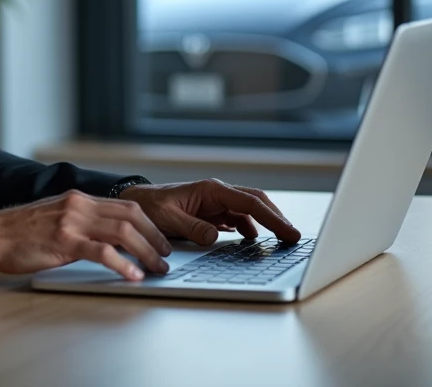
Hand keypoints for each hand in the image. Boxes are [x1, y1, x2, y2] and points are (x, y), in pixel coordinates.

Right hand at [0, 191, 172, 280]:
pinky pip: (102, 252)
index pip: (126, 207)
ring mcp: (72, 222)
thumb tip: (106, 238)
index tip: (160, 241)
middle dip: (155, 237)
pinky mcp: (64, 241)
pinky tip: (132, 275)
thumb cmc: (19, 232)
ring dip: (146, 252)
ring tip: (156, 268)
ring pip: (123, 232)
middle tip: (165, 256)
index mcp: (79, 199)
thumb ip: (79, 222)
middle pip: (131, 217)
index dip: (149, 224)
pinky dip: (123, 264)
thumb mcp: (55, 217)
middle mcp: (79, 205)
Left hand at [119, 179, 299, 245]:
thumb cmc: (150, 208)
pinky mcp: (213, 214)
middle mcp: (218, 193)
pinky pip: (238, 219)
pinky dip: (250, 229)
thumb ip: (192, 227)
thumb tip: (216, 236)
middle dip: (277, 218)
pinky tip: (254, 241)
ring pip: (250, 211)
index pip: (249, 202)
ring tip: (282, 240)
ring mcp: (217, 203)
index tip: (288, 231)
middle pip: (256, 203)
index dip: (272, 218)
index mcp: (211, 190)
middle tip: (294, 237)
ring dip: (267, 223)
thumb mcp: (168, 219)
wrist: (136, 204)